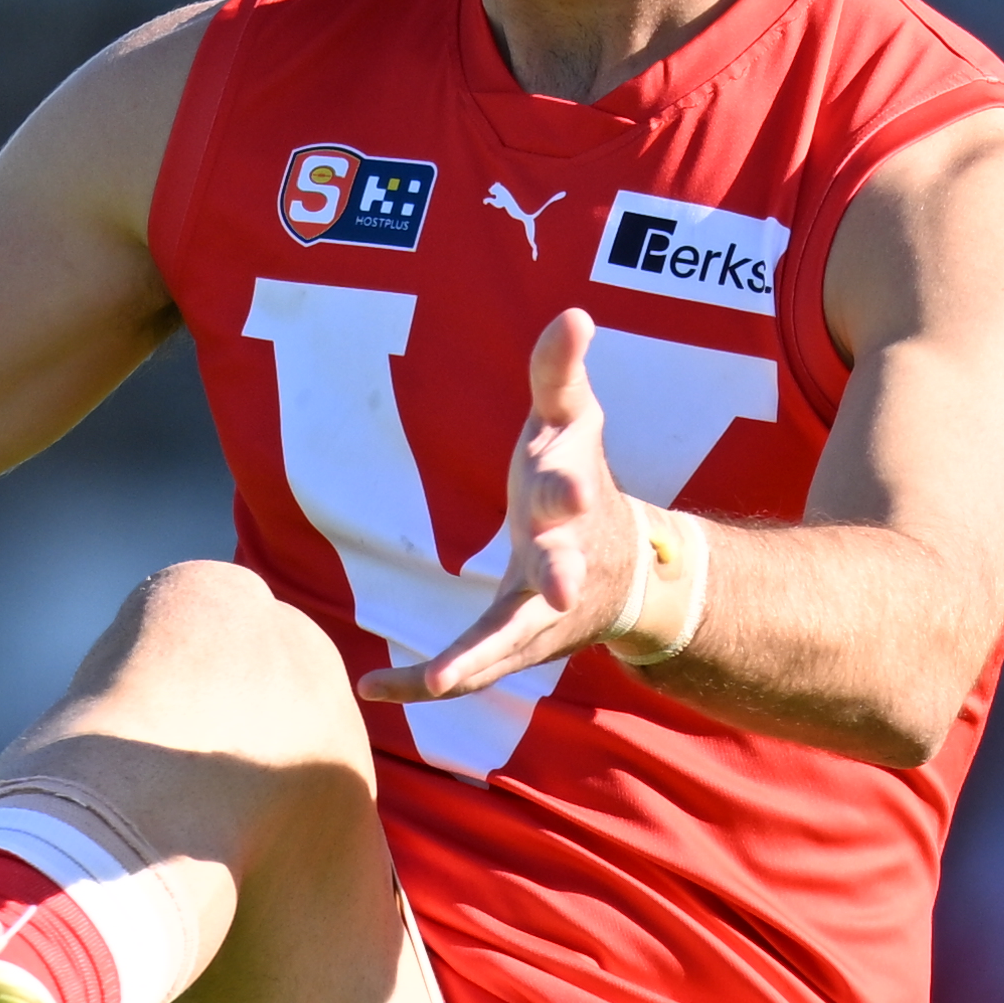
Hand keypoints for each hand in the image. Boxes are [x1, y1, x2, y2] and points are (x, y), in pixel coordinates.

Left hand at [386, 308, 671, 705]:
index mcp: (574, 497)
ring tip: (439, 680)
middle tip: (558, 587)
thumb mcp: (573, 422)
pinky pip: (470, 668)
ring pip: (514, 639)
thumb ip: (560, 373)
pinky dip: (423, 683)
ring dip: (479, 658)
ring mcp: (542, 612)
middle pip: (563, 567)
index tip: (570, 478)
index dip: (568, 479)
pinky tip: (371, 689)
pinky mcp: (516, 645)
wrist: (632, 578)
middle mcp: (566, 560)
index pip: (570, 482)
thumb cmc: (578, 481)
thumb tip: (573, 313)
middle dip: (560, 574)